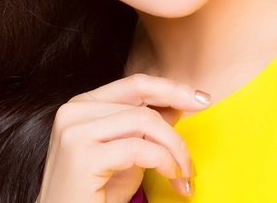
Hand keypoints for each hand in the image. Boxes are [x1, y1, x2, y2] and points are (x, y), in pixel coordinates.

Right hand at [35, 73, 210, 202]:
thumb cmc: (95, 195)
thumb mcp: (128, 154)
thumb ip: (146, 127)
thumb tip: (178, 103)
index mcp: (82, 104)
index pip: (134, 84)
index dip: (171, 88)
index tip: (202, 98)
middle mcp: (74, 110)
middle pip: (142, 105)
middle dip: (176, 131)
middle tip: (194, 153)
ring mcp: (74, 131)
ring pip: (144, 122)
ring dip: (174, 149)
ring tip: (184, 173)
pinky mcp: (81, 156)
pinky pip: (139, 148)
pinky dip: (164, 161)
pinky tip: (172, 177)